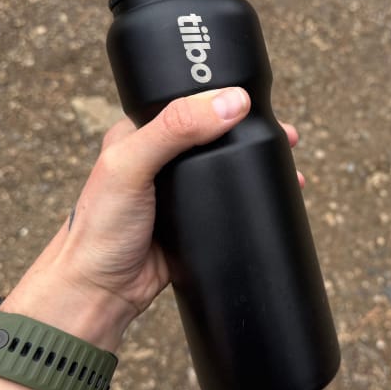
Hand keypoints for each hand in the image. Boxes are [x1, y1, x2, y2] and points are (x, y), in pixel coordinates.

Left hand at [0, 87, 302, 349]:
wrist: (100, 291)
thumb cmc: (101, 228)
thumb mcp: (131, 165)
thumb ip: (176, 129)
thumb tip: (232, 103)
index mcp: (142, 132)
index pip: (189, 102)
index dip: (224, 97)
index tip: (258, 102)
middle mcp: (162, 158)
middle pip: (216, 134)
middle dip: (252, 132)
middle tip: (286, 136)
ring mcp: (180, 190)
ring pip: (226, 167)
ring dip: (256, 163)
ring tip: (290, 165)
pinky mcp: (193, 219)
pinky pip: (228, 201)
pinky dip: (251, 197)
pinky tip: (271, 197)